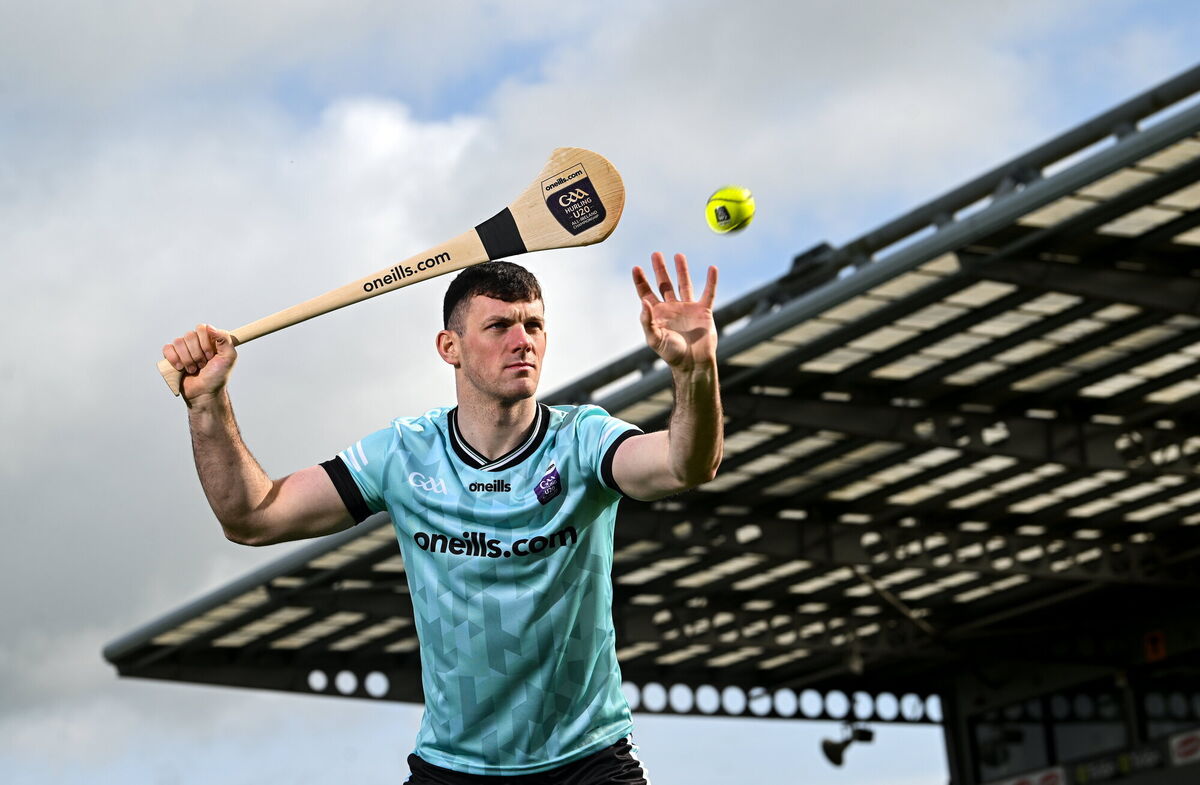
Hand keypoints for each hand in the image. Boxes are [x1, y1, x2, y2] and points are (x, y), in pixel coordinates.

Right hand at [162, 323, 237, 401]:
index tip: (211, 356)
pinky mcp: (172, 357)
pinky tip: (180, 368)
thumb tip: (209, 327)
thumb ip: (224, 339)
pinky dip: (174, 359)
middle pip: (189, 335)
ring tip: (193, 369)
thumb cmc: (218, 377)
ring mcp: (183, 349)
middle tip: (203, 365)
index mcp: (209, 340)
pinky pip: (167, 349)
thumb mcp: (229, 357)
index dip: (205, 343)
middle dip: (197, 354)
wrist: (205, 393)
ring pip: (178, 342)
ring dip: (187, 359)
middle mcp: (196, 342)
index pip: (201, 328)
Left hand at [632, 252, 717, 372]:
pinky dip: (711, 281)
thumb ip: (647, 321)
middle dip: (659, 269)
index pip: (646, 293)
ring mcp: (688, 308)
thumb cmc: (672, 353)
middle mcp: (672, 308)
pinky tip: (712, 268)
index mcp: (658, 314)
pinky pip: (708, 293)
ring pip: (684, 284)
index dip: (641, 281)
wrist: (693, 363)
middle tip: (655, 254)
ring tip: (678, 255)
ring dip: (681, 270)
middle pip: (664, 284)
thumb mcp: (654, 339)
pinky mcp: (703, 312)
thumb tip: (643, 301)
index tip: (636, 267)